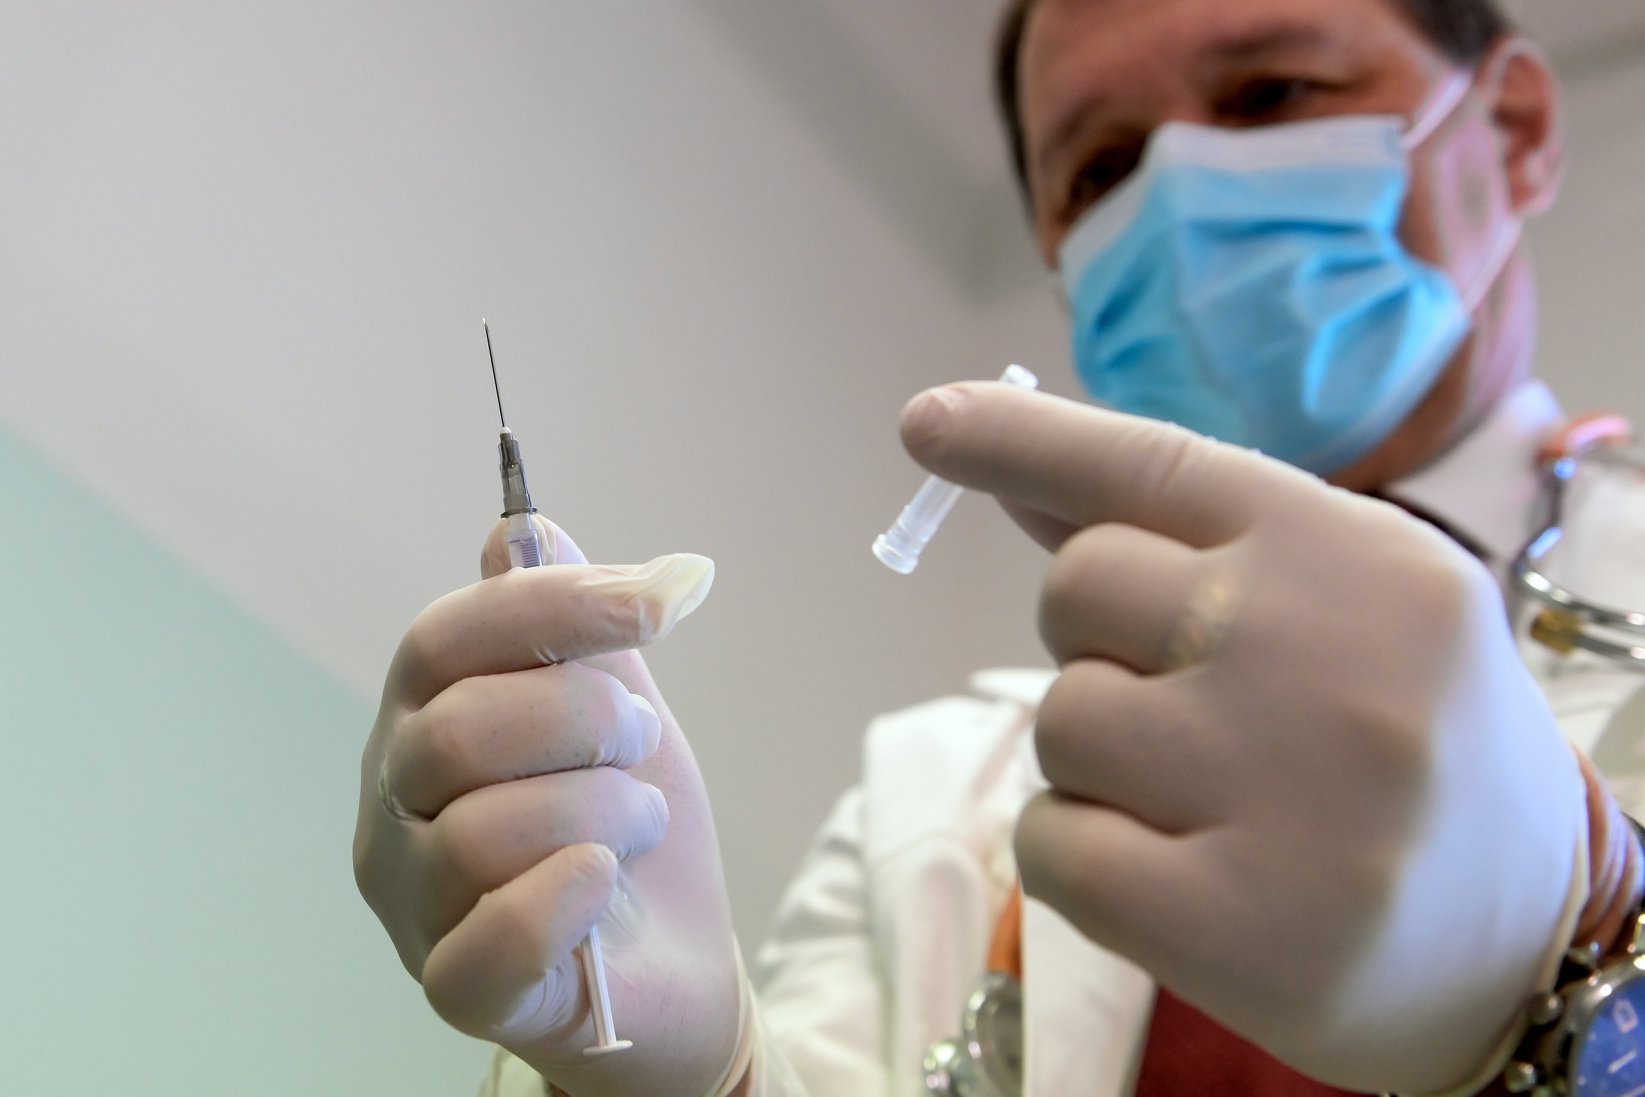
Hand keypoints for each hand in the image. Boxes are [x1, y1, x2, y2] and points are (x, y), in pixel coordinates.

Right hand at [354, 517, 741, 1096]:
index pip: (444, 638)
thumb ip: (573, 623)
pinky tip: (604, 882)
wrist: (676, 962)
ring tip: (638, 823)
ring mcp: (414, 905)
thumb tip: (521, 523)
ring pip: (483, 831)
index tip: (658, 602)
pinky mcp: (460, 990)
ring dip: (603, 813)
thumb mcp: (616, 705)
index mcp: (421, 721)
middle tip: (638, 743)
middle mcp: (394, 809)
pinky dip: (561, 900)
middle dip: (584, 721)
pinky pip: (488, 942)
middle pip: (457, 728)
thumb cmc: (626, 825)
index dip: (552, 605)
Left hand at [901, 383, 1587, 1093]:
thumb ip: (1184, 544)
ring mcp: (1285, 794)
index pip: (1153, 468)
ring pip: (1060, 722)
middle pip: (1076, 590)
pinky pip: (1052, 846)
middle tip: (1192, 704)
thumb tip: (1014, 481)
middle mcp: (1324, 656)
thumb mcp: (1337, 611)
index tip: (928, 422)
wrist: (1531, 938)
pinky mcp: (1237, 925)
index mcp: (1357, 556)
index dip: (1024, 439)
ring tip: (1209, 801)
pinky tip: (1177, 877)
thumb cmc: (1409, 746)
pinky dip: (1081, 858)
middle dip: (1098, 642)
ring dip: (1099, 762)